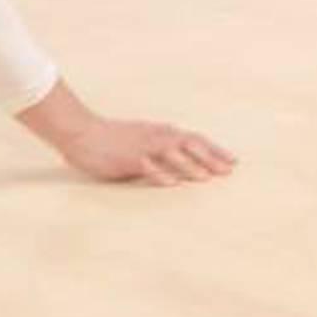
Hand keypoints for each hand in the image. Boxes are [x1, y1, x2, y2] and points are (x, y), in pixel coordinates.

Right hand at [19, 80, 235, 185]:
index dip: (215, 150)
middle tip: (228, 171)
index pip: (195, 140)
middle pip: (190, 145)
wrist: (83, 132)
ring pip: (171, 154)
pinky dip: (159, 173)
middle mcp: (157, 137)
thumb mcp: (144, 138)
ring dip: (190, 165)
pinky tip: (171, 183)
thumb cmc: (113, 138)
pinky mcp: (126, 158)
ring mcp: (142, 147)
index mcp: (162, 133)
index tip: (233, 161)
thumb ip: (163, 147)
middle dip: (211, 158)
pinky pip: (146, 166)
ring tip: (206, 178)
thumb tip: (183, 159)